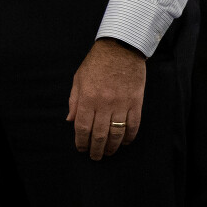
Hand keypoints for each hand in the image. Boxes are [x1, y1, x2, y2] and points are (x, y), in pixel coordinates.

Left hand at [67, 38, 145, 159]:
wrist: (120, 49)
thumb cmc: (96, 63)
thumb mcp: (78, 79)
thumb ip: (74, 101)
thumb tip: (70, 121)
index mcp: (87, 98)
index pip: (82, 127)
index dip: (81, 141)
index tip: (81, 149)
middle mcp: (104, 104)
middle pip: (99, 134)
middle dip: (96, 149)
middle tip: (95, 157)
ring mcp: (121, 104)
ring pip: (117, 133)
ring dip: (112, 146)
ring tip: (108, 152)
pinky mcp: (136, 103)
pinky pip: (133, 125)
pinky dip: (129, 137)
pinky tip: (125, 142)